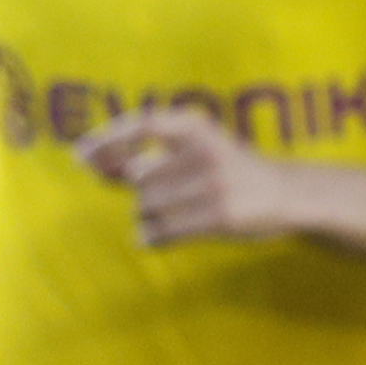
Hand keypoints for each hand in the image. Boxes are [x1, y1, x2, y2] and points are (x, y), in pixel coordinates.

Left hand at [78, 102, 306, 248]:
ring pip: (148, 206)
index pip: (142, 125)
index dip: (108, 139)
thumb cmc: (227, 171)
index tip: (79, 155)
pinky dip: (151, 238)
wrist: (286, 194)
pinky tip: (152, 239)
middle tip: (169, 198)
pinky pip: (164, 231)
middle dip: (143, 194)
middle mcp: (205, 151)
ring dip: (147, 218)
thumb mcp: (191, 151)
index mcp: (196, 126)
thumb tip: (85, 158)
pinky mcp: (221, 216)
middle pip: (140, 179)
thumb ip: (142, 155)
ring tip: (168, 218)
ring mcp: (214, 184)